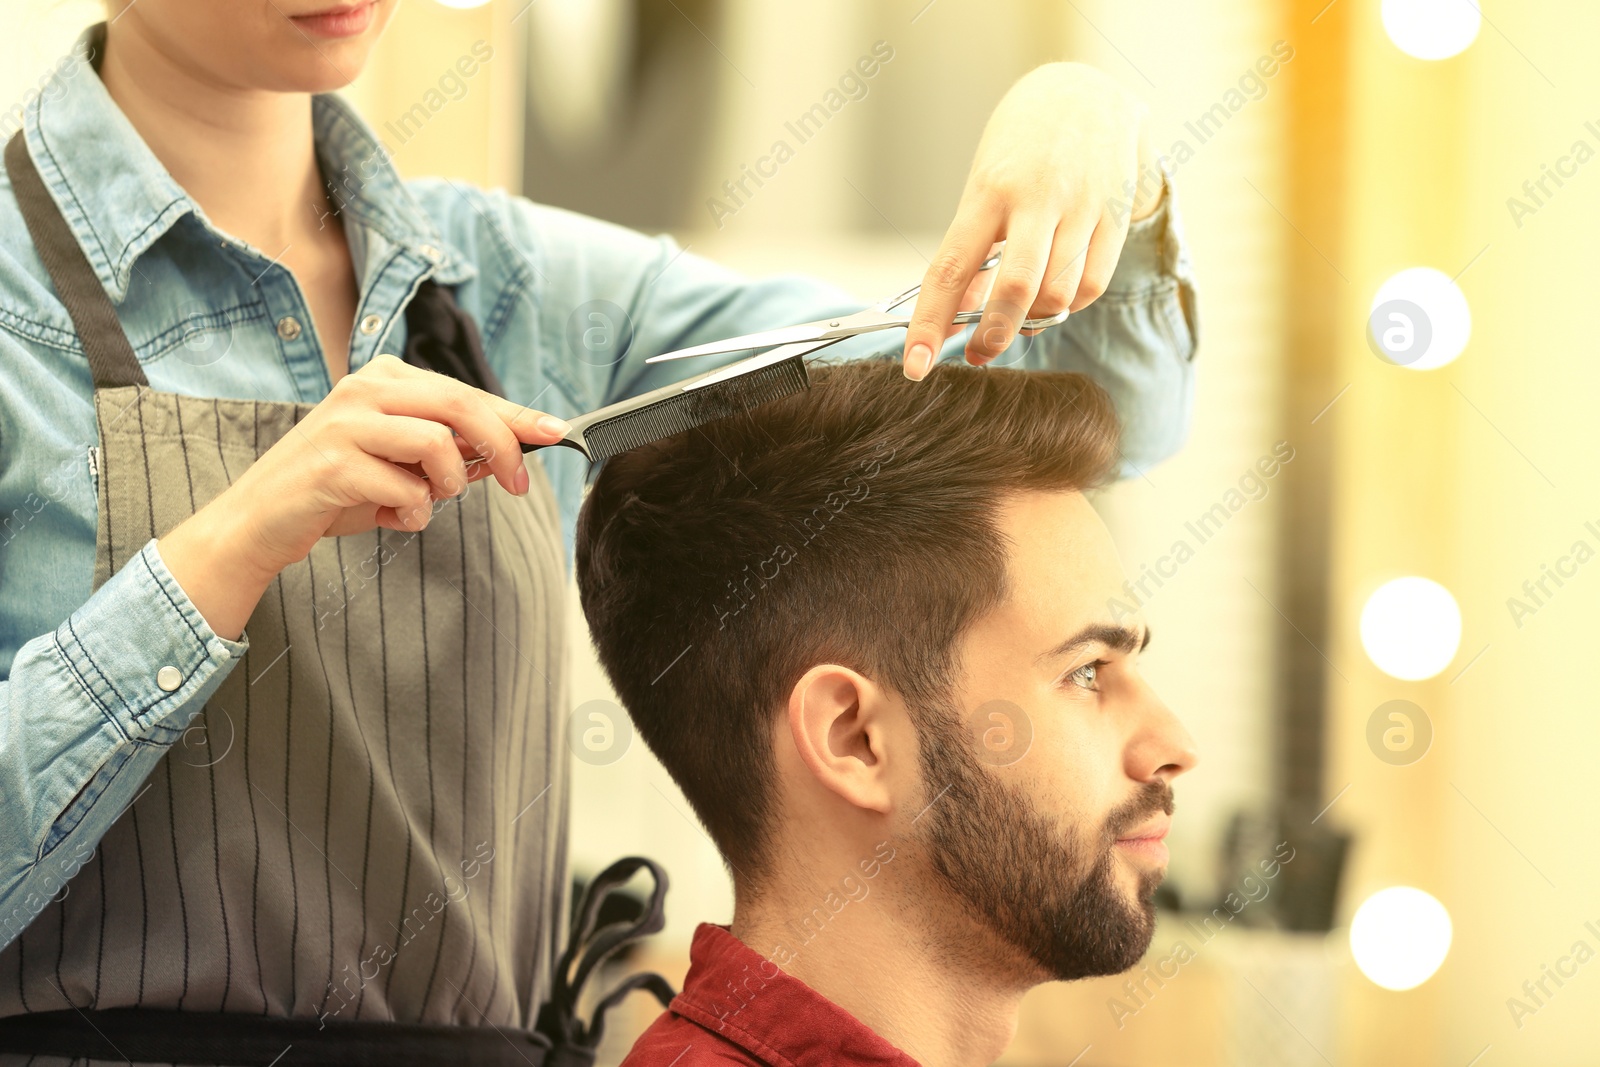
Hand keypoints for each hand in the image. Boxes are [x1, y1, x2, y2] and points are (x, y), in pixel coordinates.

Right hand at [157, 354, 570, 637]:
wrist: (260, 521)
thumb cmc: (337, 491)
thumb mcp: (399, 463)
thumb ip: (448, 451)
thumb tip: (511, 452)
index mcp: (385, 379)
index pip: (466, 393)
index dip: (517, 416)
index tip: (557, 434)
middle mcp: (365, 389)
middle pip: (460, 405)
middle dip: (502, 446)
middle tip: (518, 484)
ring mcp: (346, 423)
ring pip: (436, 445)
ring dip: (445, 486)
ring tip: (422, 501)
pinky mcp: (333, 464)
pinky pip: (407, 490)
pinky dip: (413, 514)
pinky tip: (392, 518)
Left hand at [902, 62, 1162, 379]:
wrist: (1086, 92)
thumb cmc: (1019, 149)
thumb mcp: (984, 188)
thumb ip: (974, 251)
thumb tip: (960, 315)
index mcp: (988, 191)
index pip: (949, 270)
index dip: (929, 324)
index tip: (915, 368)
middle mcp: (1036, 197)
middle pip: (1014, 290)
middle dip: (993, 337)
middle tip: (978, 356)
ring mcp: (1081, 206)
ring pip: (1058, 296)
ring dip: (1033, 322)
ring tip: (1020, 316)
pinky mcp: (1115, 215)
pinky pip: (1091, 285)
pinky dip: (1069, 306)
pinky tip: (1055, 296)